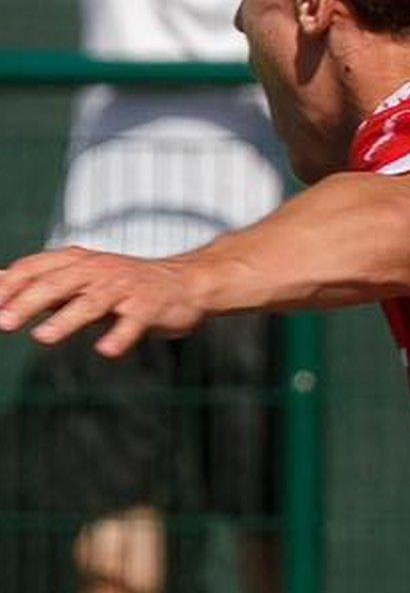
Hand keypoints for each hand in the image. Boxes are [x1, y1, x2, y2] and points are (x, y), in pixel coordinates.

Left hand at [0, 247, 207, 356]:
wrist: (188, 282)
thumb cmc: (124, 285)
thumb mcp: (81, 279)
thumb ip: (41, 284)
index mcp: (78, 262)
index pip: (33, 269)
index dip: (7, 287)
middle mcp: (100, 270)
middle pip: (57, 284)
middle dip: (27, 303)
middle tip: (2, 322)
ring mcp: (126, 288)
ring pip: (92, 302)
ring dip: (66, 319)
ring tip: (42, 337)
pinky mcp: (151, 306)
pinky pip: (134, 322)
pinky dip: (120, 336)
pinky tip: (107, 350)